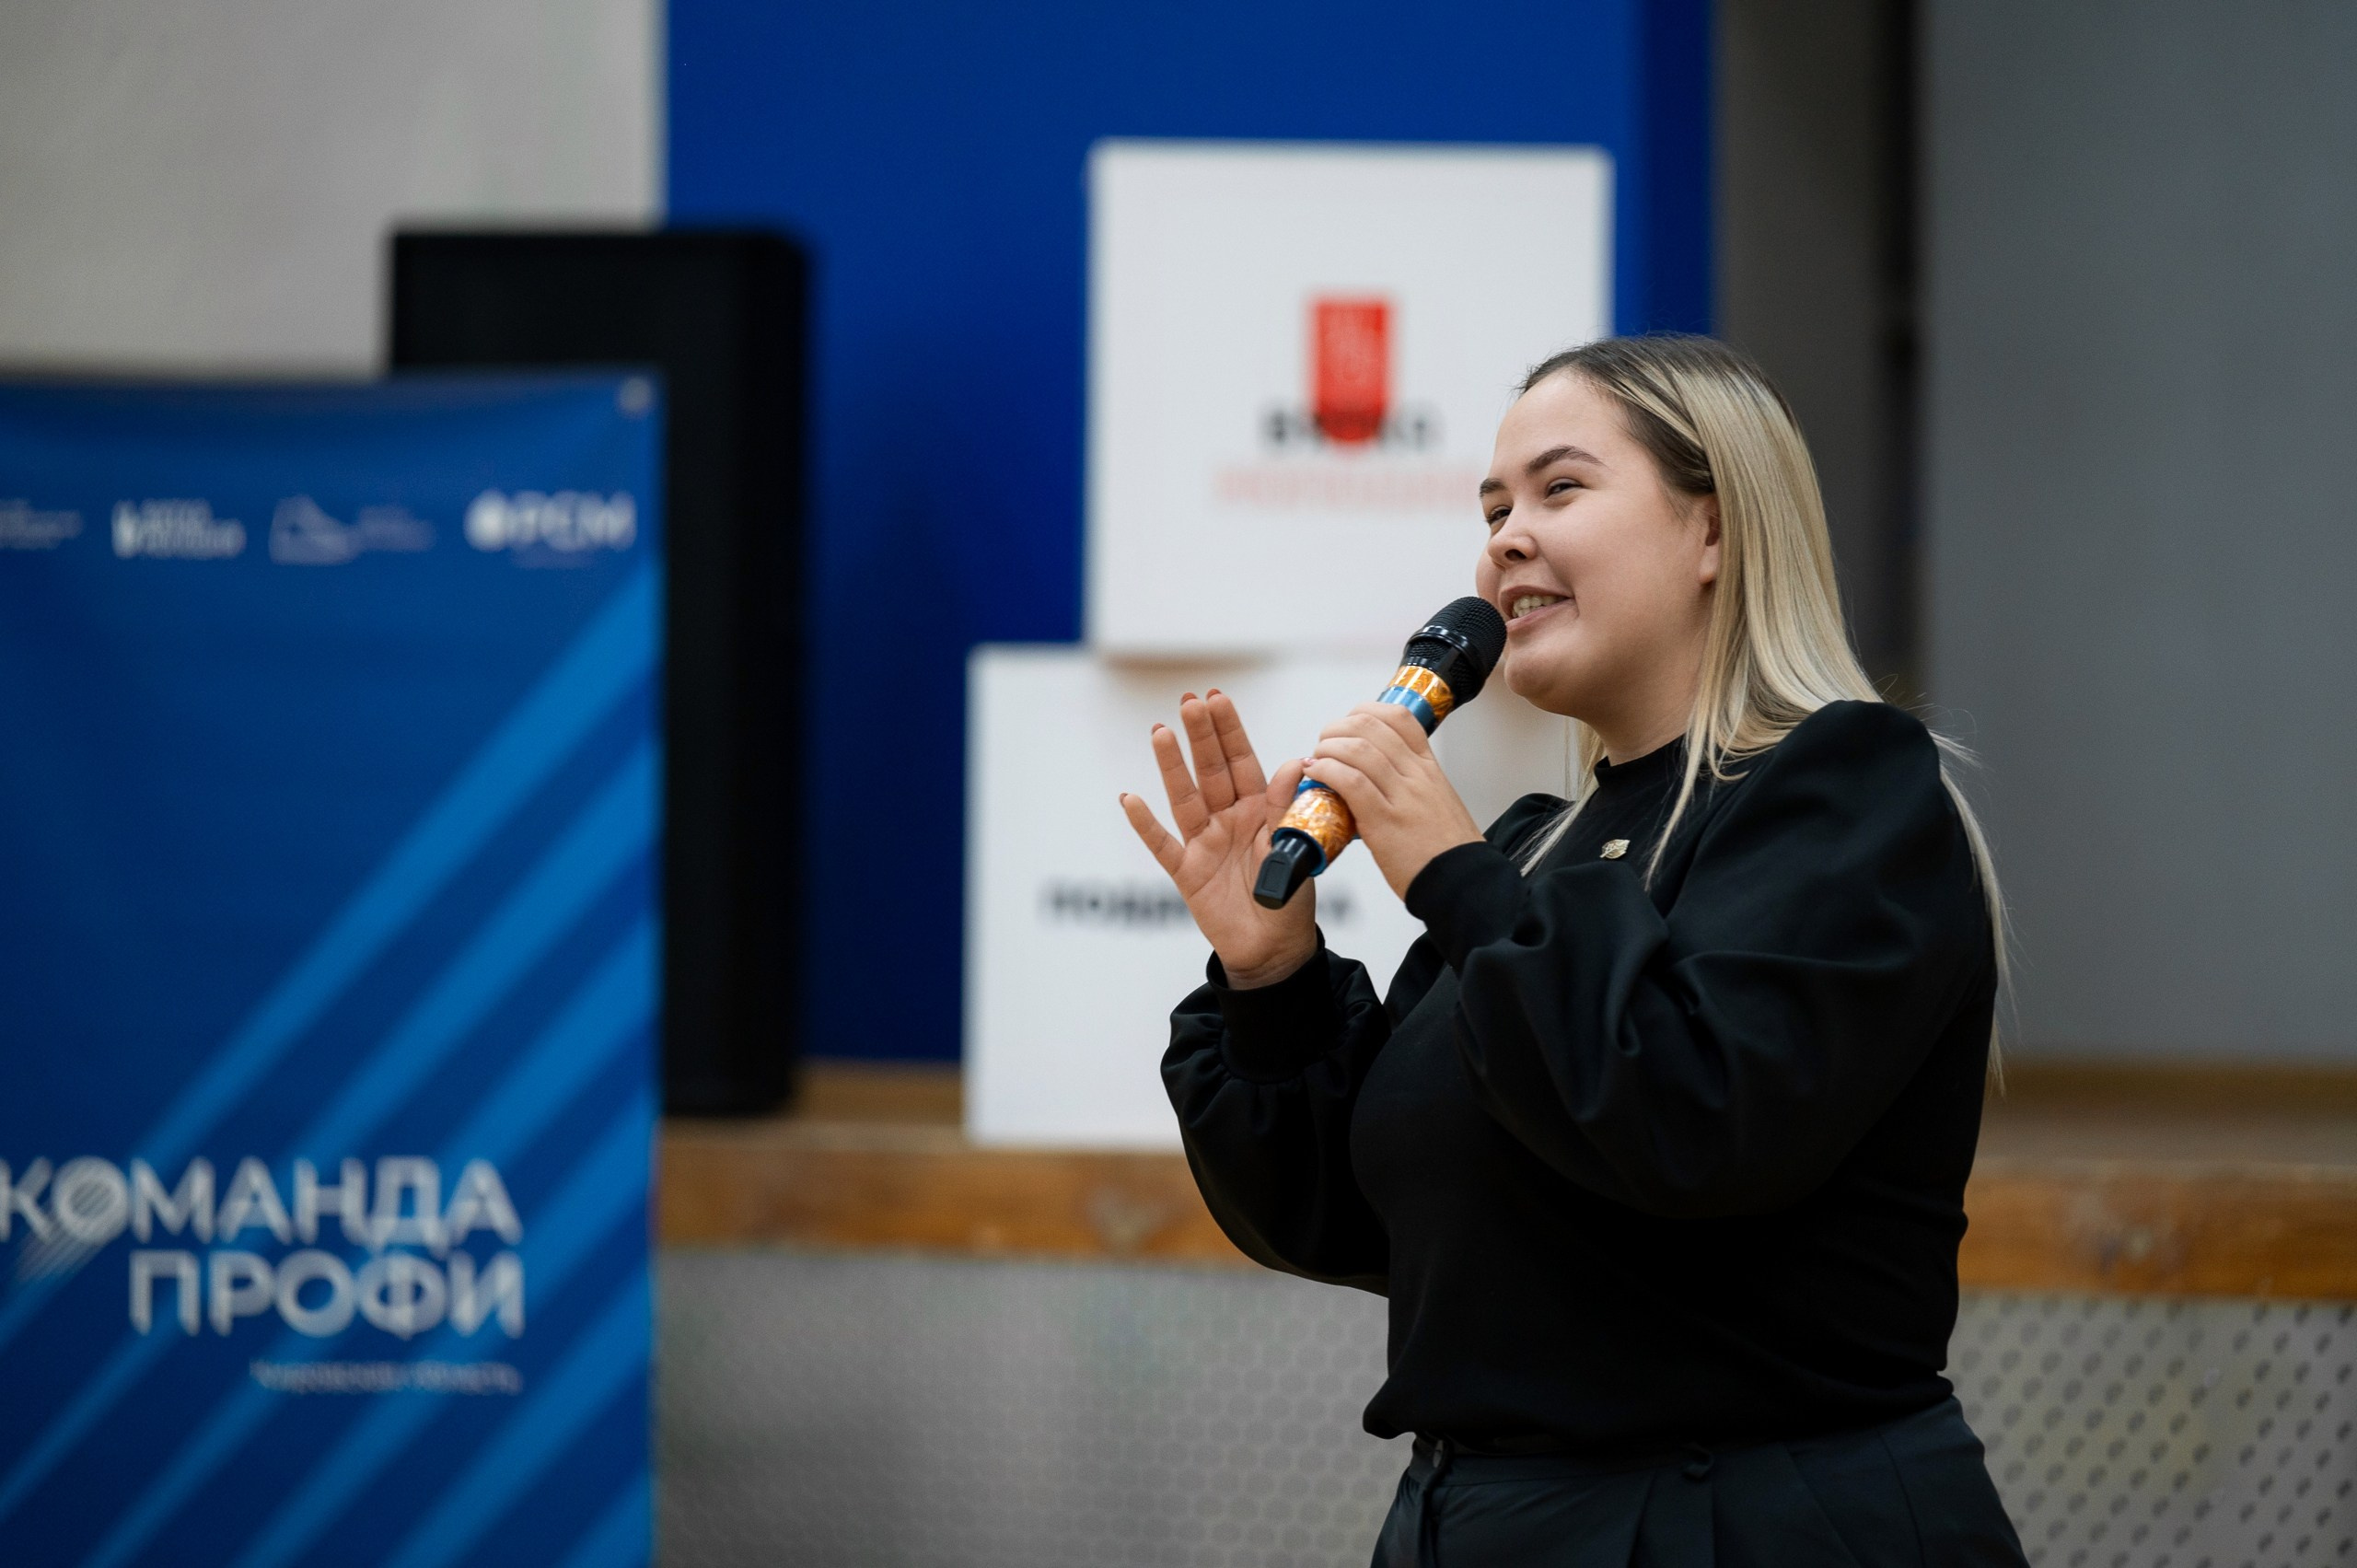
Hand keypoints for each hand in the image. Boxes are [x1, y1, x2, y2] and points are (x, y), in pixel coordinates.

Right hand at [1121, 690, 1318, 988]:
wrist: (1275, 949)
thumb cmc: (1289, 897)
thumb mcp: (1295, 847)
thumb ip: (1286, 806)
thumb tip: (1293, 762)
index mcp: (1258, 809)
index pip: (1241, 761)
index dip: (1229, 730)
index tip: (1217, 698)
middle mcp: (1228, 819)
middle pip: (1210, 771)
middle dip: (1200, 736)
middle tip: (1188, 701)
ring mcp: (1204, 844)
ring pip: (1184, 798)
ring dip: (1171, 766)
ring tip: (1159, 732)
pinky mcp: (1187, 873)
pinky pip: (1163, 846)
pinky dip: (1145, 824)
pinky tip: (1130, 799)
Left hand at [1303, 702, 1484, 900]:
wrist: (1464, 884)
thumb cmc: (1448, 852)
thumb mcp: (1437, 803)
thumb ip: (1411, 786)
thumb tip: (1380, 778)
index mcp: (1429, 769)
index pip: (1399, 717)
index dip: (1366, 711)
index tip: (1349, 722)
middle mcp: (1416, 775)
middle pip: (1371, 726)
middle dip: (1337, 728)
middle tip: (1325, 743)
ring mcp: (1402, 797)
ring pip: (1358, 749)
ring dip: (1327, 748)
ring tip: (1316, 760)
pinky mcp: (1384, 822)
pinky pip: (1351, 781)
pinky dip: (1326, 771)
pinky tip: (1317, 775)